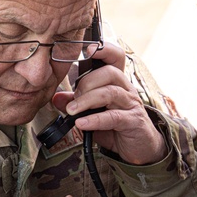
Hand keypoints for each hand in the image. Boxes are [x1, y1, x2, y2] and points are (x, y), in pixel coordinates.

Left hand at [51, 42, 167, 164]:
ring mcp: (131, 104)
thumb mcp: (93, 112)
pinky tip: (81, 124)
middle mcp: (126, 89)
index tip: (87, 48)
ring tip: (72, 111)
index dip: (104, 49)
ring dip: (86, 100)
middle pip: (108, 73)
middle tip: (73, 99)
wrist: (140, 147)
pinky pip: (113, 117)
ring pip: (109, 92)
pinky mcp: (133, 121)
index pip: (115, 57)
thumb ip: (76, 103)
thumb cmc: (116, 125)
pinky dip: (94, 119)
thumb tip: (56, 98)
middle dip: (86, 83)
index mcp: (116, 82)